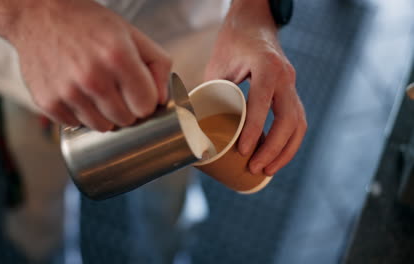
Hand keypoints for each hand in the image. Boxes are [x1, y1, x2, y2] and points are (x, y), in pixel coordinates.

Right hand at [7, 0, 170, 130]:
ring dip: (105, 114)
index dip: (146, 100)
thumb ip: (158, 65)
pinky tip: (77, 92)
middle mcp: (92, 77)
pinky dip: (81, 114)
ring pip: (102, 127)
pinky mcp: (48, 102)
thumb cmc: (87, 24)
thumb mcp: (131, 34)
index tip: (139, 92)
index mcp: (118, 57)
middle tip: (117, 89)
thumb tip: (163, 99)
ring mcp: (68, 92)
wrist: (38, 15)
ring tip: (97, 90)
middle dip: (127, 108)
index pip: (146, 106)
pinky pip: (77, 125)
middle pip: (126, 120)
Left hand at [205, 2, 306, 175]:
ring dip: (286, 151)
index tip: (244, 152)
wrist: (255, 24)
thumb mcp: (218, 64)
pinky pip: (298, 122)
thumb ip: (211, 93)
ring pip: (299, 124)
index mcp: (266, 66)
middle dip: (274, 149)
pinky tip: (277, 157)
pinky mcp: (292, 94)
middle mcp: (285, 76)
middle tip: (256, 168)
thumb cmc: (233, 43)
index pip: (264, 102)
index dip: (255, 130)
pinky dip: (289, 143)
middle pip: (289, 119)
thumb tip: (196, 127)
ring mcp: (292, 86)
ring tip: (268, 170)